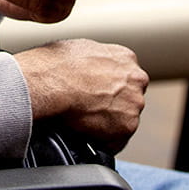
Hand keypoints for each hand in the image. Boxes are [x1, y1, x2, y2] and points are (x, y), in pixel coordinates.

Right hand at [13, 39, 148, 152]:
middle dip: (114, 105)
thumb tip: (85, 69)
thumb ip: (94, 60)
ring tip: (83, 122)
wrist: (52, 82)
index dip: (110, 87)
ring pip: (125, 119)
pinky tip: (85, 134)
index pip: (126, 77)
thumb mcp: (78, 49)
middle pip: (129, 98)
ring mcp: (134, 102)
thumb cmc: (57, 65)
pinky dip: (102, 141)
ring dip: (108, 123)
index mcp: (125, 57)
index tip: (98, 93)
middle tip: (90, 108)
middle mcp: (136, 78)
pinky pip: (116, 140)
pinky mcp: (128, 125)